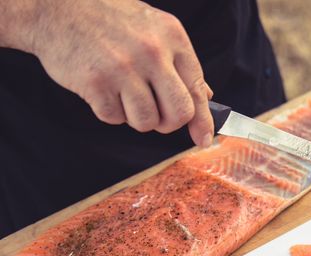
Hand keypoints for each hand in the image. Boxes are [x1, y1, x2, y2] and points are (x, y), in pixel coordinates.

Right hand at [16, 0, 213, 145]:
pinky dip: (110, 111)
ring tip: (124, 95)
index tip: (203, 139)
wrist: (56, 8)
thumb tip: (205, 96)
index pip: (196, 89)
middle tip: (157, 116)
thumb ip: (179, 63)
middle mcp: (152, 52)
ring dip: (136, 118)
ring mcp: (124, 68)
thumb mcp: (154, 29)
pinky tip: (103, 89)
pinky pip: (115, 118)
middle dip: (169, 123)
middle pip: (179, 113)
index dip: (202, 121)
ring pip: (147, 122)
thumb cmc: (109, 19)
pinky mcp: (97, 83)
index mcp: (172, 37)